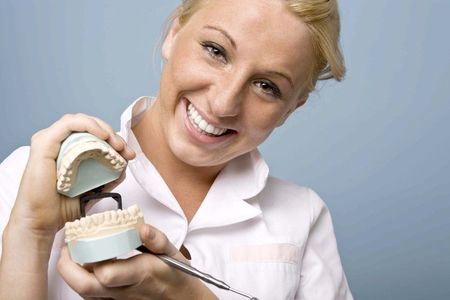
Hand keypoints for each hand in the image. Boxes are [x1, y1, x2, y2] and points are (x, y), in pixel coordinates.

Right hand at [7, 113, 134, 241]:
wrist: (42, 222)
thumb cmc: (62, 207)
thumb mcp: (94, 189)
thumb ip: (109, 177)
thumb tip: (124, 165)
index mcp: (66, 150)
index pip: (92, 134)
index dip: (114, 140)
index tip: (129, 154)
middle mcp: (57, 143)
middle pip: (88, 126)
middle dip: (111, 134)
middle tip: (125, 149)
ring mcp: (49, 141)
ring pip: (79, 121)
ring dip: (102, 128)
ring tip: (116, 143)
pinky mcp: (43, 144)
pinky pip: (68, 124)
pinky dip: (88, 125)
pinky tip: (102, 135)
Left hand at [57, 224, 217, 299]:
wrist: (181, 298)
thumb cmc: (176, 274)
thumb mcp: (173, 252)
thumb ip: (157, 239)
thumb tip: (141, 227)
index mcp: (141, 274)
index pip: (106, 273)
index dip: (90, 256)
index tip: (85, 237)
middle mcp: (126, 290)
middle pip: (86, 286)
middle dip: (68, 267)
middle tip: (68, 247)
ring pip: (84, 293)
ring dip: (72, 274)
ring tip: (73, 254)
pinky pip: (90, 297)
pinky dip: (81, 282)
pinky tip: (85, 267)